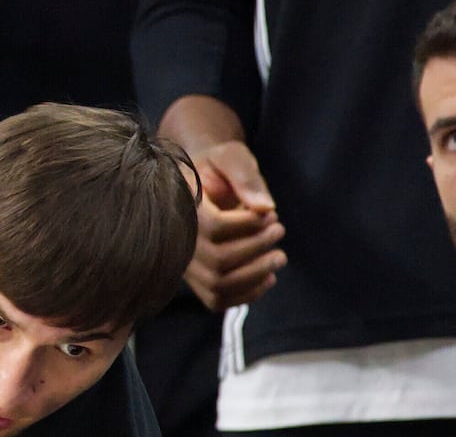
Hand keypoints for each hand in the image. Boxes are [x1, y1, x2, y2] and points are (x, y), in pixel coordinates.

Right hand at [184, 138, 284, 310]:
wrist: (200, 182)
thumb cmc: (216, 168)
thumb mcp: (231, 157)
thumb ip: (245, 177)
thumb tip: (265, 208)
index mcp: (180, 204)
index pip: (214, 227)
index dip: (248, 226)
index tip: (270, 214)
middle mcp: (176, 238)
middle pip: (219, 259)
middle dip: (258, 247)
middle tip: (280, 229)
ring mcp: (183, 261)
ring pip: (218, 284)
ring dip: (256, 274)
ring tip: (279, 256)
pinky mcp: (194, 278)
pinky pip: (217, 299)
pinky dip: (246, 294)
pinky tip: (268, 277)